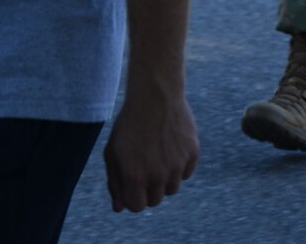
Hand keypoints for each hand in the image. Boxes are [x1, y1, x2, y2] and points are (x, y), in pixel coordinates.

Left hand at [102, 82, 198, 212]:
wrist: (155, 96)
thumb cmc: (129, 125)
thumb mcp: (112, 154)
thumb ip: (115, 183)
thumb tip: (119, 208)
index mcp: (135, 177)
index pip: (137, 207)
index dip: (132, 197)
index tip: (131, 183)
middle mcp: (158, 175)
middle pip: (155, 200)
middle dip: (148, 190)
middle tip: (144, 169)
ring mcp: (177, 165)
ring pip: (172, 189)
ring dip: (164, 180)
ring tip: (157, 159)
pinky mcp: (192, 153)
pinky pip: (186, 173)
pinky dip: (179, 167)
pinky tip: (170, 150)